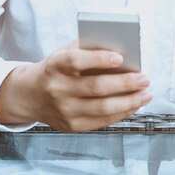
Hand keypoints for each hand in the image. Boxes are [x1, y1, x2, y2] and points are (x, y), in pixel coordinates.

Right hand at [0, 40, 151, 131]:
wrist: (29, 95)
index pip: (77, 61)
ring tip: (145, 94)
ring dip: (129, 101)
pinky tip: (133, 104)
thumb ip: (87, 49)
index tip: (120, 57)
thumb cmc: (54, 69)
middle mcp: (58, 89)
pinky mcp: (72, 125)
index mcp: (55, 66)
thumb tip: (121, 50)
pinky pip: (102, 121)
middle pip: (96, 87)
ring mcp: (64, 110)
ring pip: (102, 108)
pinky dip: (121, 112)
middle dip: (125, 83)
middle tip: (144, 78)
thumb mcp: (63, 53)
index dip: (99, 59)